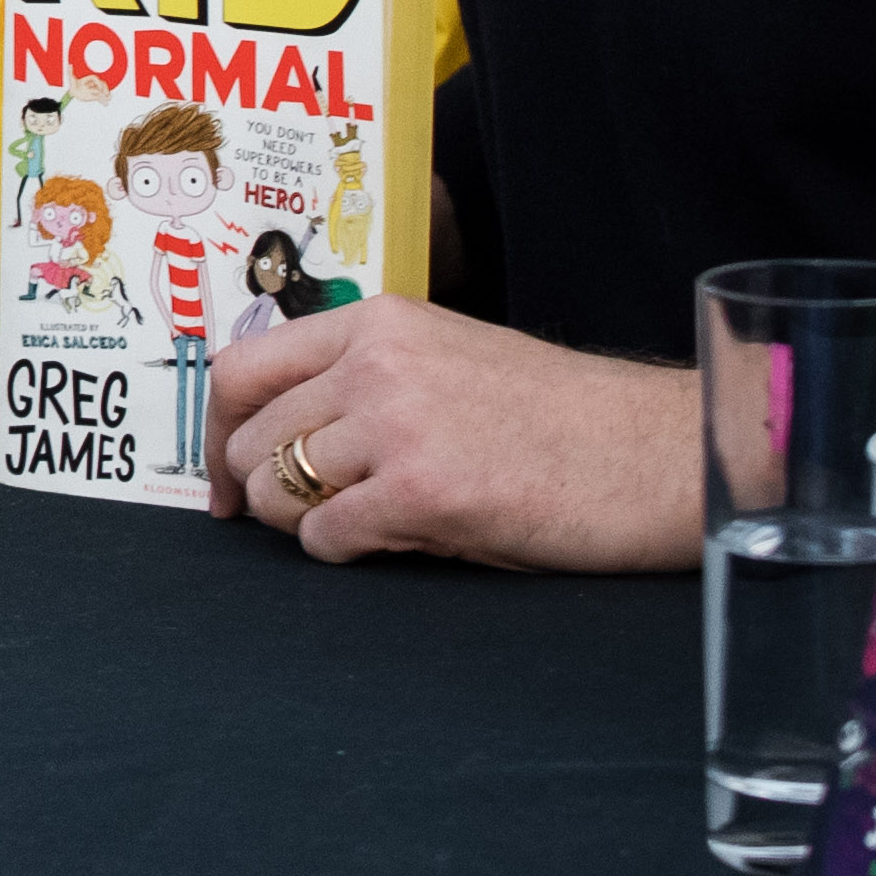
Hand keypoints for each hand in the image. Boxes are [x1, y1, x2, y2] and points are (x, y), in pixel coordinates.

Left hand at [208, 294, 699, 571]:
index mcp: (378, 323)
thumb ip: (367, 377)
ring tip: (359, 526)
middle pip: (253, 438)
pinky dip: (344, 552)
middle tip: (299, 518)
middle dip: (262, 489)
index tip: (227, 475)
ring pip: (279, 489)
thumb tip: (282, 429)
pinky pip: (328, 537)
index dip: (221, 432)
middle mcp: (376, 365)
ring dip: (303, 524)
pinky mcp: (423, 493)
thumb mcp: (449, 358)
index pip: (243, 368)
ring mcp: (397, 426)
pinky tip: (391, 542)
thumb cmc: (560, 417)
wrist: (655, 450)